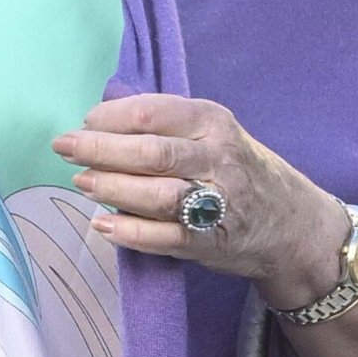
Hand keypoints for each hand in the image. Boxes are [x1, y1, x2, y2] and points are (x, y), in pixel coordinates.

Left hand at [52, 95, 347, 298]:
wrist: (292, 224)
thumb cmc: (236, 168)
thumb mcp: (212, 131)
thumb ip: (166, 123)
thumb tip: (99, 118)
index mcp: (213, 122)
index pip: (152, 114)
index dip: (110, 118)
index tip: (84, 122)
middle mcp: (218, 159)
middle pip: (151, 152)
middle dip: (100, 149)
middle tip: (65, 149)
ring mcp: (218, 203)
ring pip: (157, 194)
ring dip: (112, 188)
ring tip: (82, 182)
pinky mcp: (211, 242)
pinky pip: (165, 237)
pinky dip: (129, 231)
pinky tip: (102, 223)